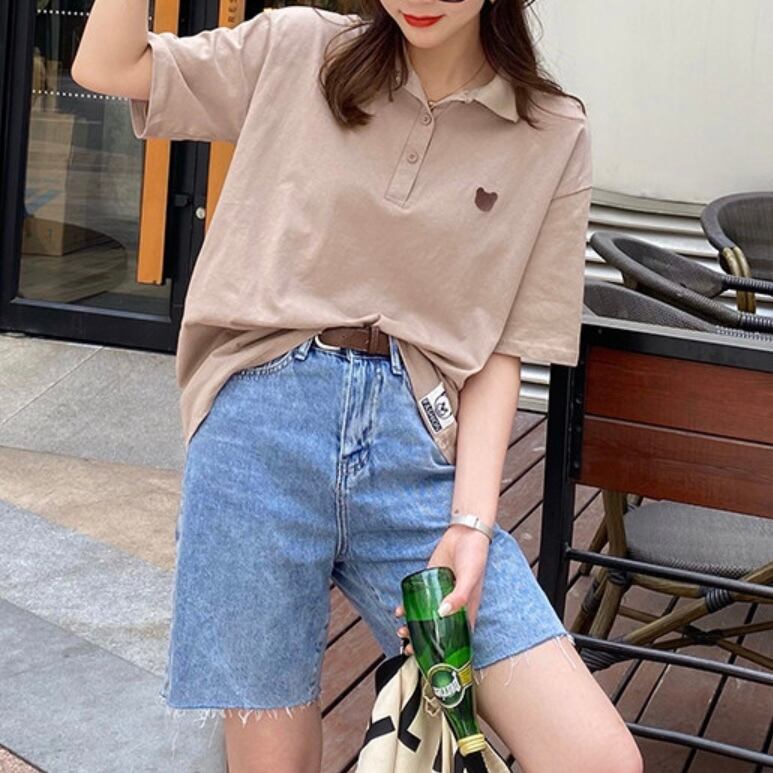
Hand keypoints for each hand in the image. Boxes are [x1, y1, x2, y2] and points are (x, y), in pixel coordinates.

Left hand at [394, 524, 490, 655]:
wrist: (464, 533)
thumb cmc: (474, 556)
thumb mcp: (470, 578)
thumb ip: (460, 596)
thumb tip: (443, 613)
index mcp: (468, 610)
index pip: (459, 638)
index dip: (447, 652)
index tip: (433, 661)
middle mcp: (453, 606)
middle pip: (438, 630)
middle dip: (424, 641)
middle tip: (409, 648)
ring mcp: (440, 595)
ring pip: (426, 617)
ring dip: (414, 626)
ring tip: (401, 631)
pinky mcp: (429, 582)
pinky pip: (418, 599)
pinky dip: (408, 606)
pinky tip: (399, 610)